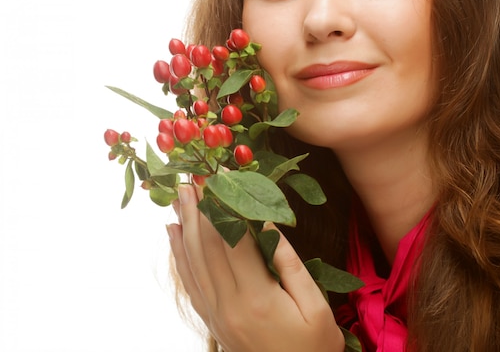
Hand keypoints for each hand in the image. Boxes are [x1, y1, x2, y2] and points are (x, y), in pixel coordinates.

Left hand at [167, 184, 344, 351]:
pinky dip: (179, 255)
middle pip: (207, 246)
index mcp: (257, 297)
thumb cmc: (314, 348)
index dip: (225, 204)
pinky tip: (174, 235)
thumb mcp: (315, 306)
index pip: (234, 239)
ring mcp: (216, 314)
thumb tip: (267, 223)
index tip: (220, 176)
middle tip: (190, 176)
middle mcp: (228, 304)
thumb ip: (289, 263)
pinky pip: (190, 283)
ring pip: (193, 261)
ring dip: (185, 225)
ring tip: (179, 196)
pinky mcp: (212, 321)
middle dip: (198, 208)